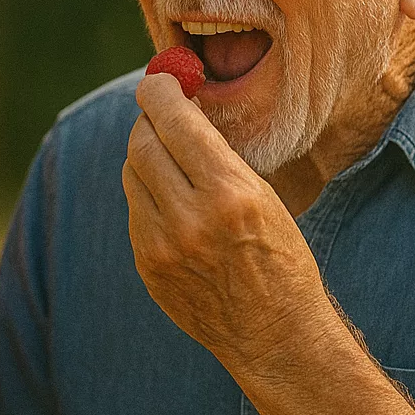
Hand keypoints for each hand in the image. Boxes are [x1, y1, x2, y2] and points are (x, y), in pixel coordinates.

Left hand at [122, 72, 333, 366]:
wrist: (275, 333)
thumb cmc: (281, 257)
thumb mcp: (265, 196)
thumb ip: (217, 155)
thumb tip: (177, 107)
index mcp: (231, 193)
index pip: (175, 121)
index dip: (160, 92)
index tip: (158, 81)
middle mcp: (191, 218)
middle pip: (143, 143)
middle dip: (149, 121)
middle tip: (159, 113)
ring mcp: (163, 246)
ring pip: (132, 175)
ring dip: (145, 157)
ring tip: (170, 159)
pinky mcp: (148, 266)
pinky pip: (135, 210)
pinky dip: (147, 195)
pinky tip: (172, 201)